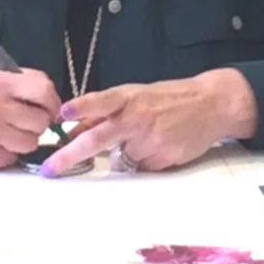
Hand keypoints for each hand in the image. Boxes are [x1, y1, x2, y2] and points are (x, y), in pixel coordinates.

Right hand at [0, 67, 60, 170]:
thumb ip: (17, 82)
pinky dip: (7, 153)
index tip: (49, 109)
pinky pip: (13, 157)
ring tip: (6, 134)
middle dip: (37, 124)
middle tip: (24, 123)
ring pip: (31, 142)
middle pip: (41, 120)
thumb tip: (49, 96)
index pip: (43, 89)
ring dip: (23, 140)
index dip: (52, 102)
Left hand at [40, 69, 257, 175]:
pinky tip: (161, 145)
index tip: (61, 115)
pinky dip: (146, 161)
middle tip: (51, 168)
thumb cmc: (169, 98)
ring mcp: (151, 139)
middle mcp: (137, 116)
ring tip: (150, 136)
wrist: (212, 103)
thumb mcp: (137, 96)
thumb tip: (74, 129)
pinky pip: (142, 167)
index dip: (81, 108)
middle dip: (70, 155)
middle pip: (98, 138)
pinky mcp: (164, 157)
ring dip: (127, 154)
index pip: (101, 101)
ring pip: (122, 159)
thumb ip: (107, 112)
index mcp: (129, 96)